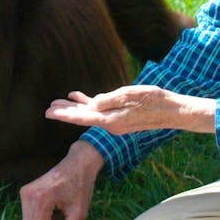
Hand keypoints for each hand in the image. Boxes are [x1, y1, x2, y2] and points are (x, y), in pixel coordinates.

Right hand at [20, 141, 102, 219]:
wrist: (78, 165)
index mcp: (40, 197)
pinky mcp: (25, 192)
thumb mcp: (80, 213)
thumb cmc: (80, 187)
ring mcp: (25, 192)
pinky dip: (40, 218)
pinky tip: (53, 210)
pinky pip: (29, 215)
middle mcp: (28, 194)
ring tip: (59, 215)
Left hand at [46, 85, 215, 134]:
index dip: (65, 114)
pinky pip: (100, 109)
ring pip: (89, 113)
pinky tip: (78, 96)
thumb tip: (92, 103)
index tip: (50, 112)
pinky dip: (88, 102)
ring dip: (73, 107)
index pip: (82, 117)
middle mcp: (110, 123)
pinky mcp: (120, 115)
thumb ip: (111, 99)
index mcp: (111, 120)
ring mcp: (115, 120)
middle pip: (82, 117)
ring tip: (57, 102)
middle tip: (47, 109)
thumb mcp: (132, 95)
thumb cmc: (154, 100)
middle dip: (64, 112)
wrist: (172, 111)